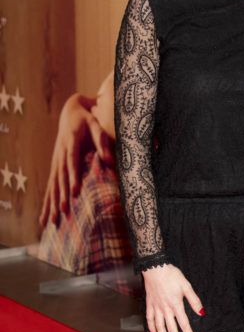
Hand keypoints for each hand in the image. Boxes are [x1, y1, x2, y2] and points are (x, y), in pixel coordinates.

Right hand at [39, 93, 114, 226]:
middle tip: (63, 212)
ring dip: (52, 202)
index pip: (71, 163)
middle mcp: (60, 154)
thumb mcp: (95, 124)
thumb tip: (109, 159)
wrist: (70, 111)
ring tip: (51, 221)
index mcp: (70, 143)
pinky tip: (46, 216)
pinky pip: (51, 185)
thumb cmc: (86, 119)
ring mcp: (56, 161)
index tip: (74, 192)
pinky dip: (48, 201)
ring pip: (53, 184)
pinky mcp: (55, 166)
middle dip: (61, 195)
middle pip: (60, 178)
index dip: (72, 178)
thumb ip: (101, 140)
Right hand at [143, 264, 202, 331]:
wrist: (155, 267)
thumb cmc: (172, 275)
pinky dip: (151, 327)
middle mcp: (165, 309)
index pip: (184, 324)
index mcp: (176, 305)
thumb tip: (202, 313)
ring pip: (160, 327)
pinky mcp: (149, 304)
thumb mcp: (187, 286)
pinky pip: (149, 319)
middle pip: (172, 329)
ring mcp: (156, 307)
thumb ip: (194, 301)